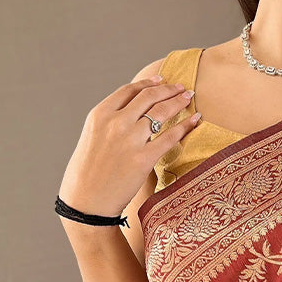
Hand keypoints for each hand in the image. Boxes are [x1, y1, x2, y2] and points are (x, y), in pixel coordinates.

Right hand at [57, 74, 202, 216]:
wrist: (87, 202)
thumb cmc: (88, 173)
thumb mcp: (92, 138)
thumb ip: (110, 123)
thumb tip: (132, 114)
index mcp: (100, 115)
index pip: (129, 91)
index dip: (148, 83)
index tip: (161, 80)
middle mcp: (115, 123)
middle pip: (148, 97)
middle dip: (168, 89)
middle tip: (182, 87)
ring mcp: (130, 140)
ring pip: (161, 112)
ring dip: (178, 101)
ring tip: (189, 97)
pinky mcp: (143, 159)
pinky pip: (170, 137)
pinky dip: (186, 126)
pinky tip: (195, 120)